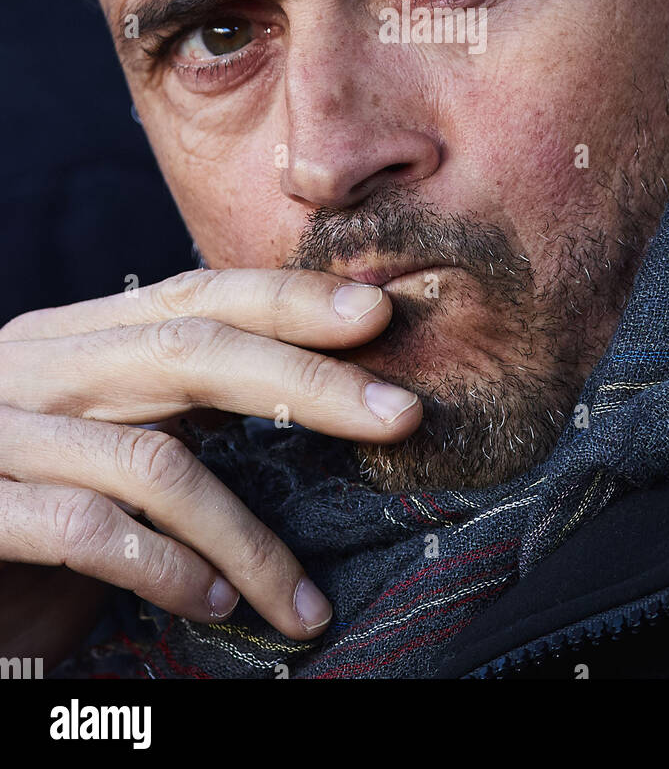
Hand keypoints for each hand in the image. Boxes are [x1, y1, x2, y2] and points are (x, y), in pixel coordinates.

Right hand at [0, 269, 419, 663]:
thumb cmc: (18, 513)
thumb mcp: (100, 445)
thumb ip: (173, 415)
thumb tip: (310, 401)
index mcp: (76, 340)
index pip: (196, 294)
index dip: (289, 300)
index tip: (378, 320)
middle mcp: (38, 365)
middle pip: (191, 350)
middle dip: (305, 381)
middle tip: (399, 414)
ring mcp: (2, 433)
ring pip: (154, 459)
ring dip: (248, 536)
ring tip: (301, 599)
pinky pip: (90, 532)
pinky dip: (166, 568)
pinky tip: (212, 602)